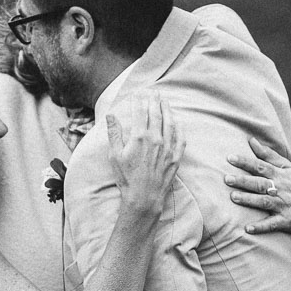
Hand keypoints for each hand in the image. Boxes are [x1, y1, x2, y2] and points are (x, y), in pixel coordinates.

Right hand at [106, 95, 182, 216]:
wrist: (143, 197)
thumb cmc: (126, 178)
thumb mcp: (115, 155)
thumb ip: (114, 133)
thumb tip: (110, 115)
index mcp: (139, 137)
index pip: (140, 112)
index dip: (139, 100)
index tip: (138, 93)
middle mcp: (156, 139)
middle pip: (156, 114)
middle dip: (154, 101)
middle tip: (154, 92)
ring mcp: (168, 148)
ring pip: (170, 123)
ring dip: (167, 110)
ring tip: (165, 101)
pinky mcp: (176, 157)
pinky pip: (180, 138)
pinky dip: (179, 127)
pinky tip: (177, 122)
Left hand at [225, 137, 290, 238]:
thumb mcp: (287, 168)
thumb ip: (269, 155)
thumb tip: (251, 140)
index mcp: (280, 175)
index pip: (261, 166)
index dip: (246, 162)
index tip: (230, 158)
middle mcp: (281, 189)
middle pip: (260, 184)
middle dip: (243, 181)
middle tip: (227, 179)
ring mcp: (284, 205)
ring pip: (264, 202)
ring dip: (249, 200)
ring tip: (233, 197)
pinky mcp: (286, 221)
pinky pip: (272, 224)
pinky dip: (260, 227)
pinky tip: (247, 229)